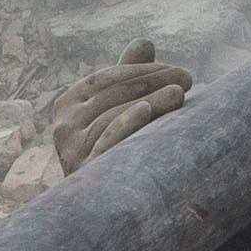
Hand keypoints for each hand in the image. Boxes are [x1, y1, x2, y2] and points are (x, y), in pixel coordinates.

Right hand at [43, 42, 192, 169]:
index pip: (107, 78)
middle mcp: (63, 125)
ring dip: (149, 100)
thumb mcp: (118, 110)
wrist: (102, 208)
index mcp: (68, 104)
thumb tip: (144, 42)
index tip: (179, 71)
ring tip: (179, 94)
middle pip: (112, 94)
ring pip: (112, 115)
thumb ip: (127, 77)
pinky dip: (125, 123)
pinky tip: (147, 111)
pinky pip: (105, 141)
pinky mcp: (82, 172)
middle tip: (187, 79)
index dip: (144, 71)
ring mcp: (70, 150)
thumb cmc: (116, 150)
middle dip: (153, 83)